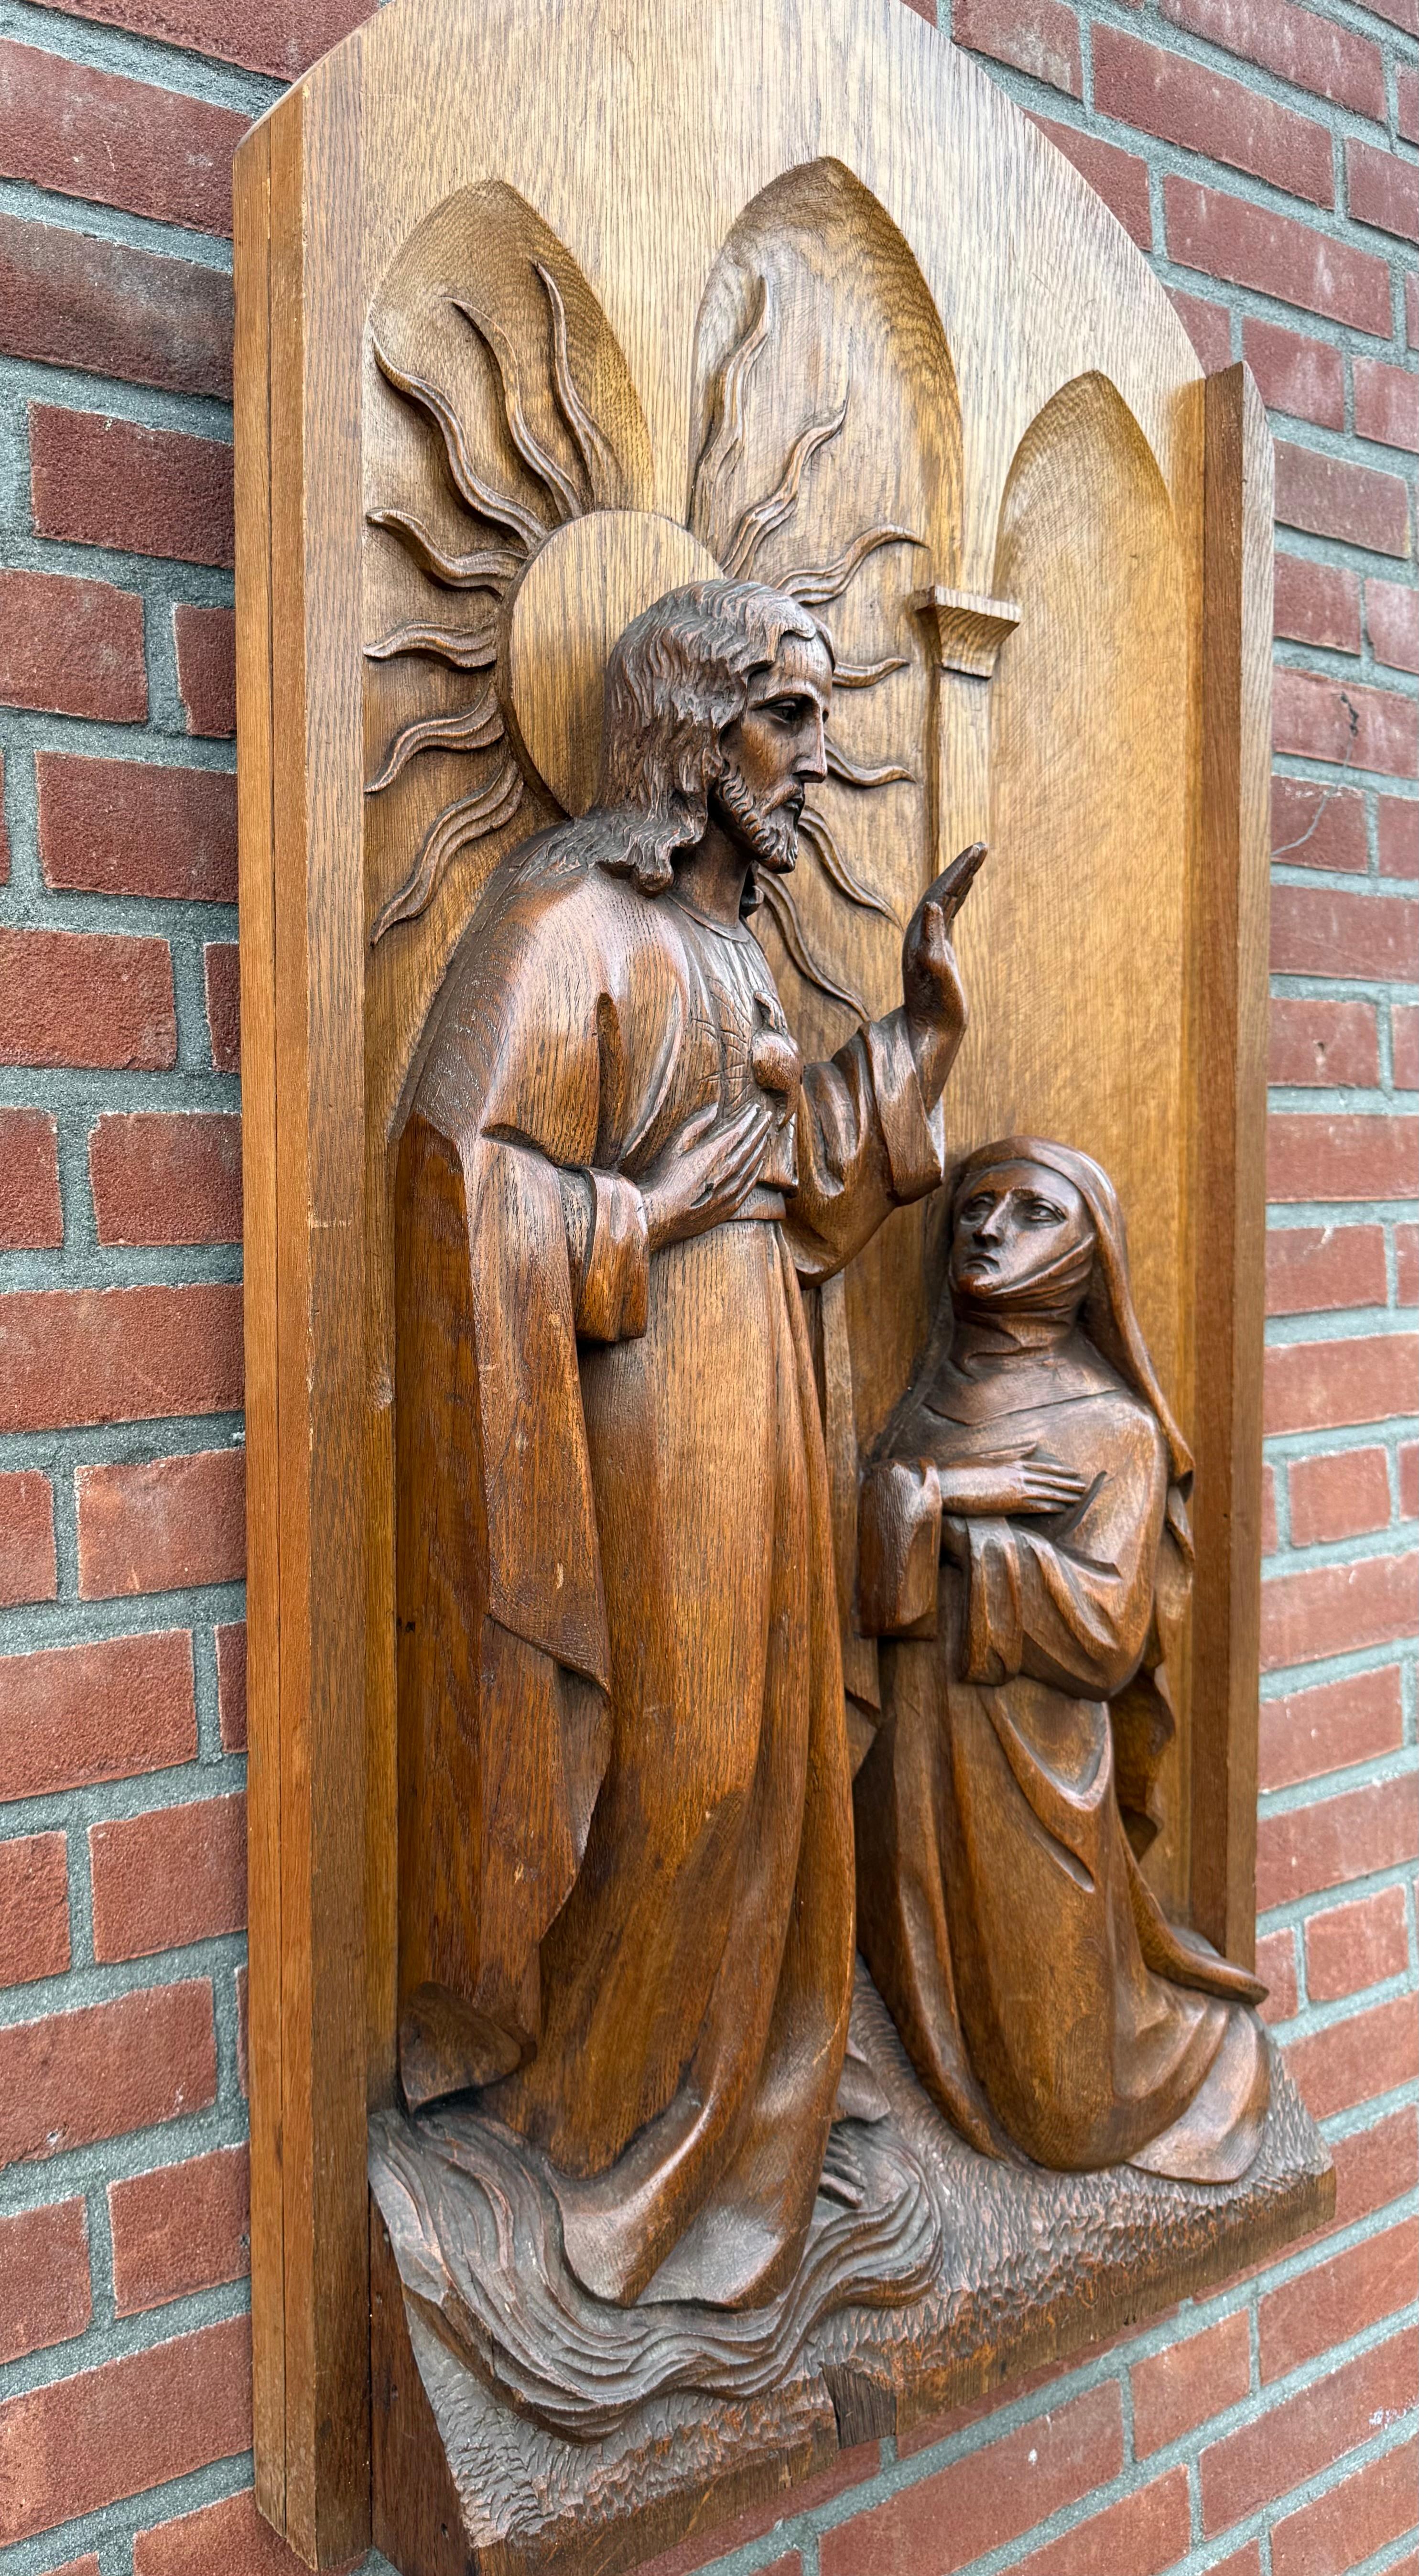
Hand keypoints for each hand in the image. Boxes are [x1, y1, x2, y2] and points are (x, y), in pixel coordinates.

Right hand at [641, 1101, 772, 1253]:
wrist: (660, 1218)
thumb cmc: (663, 1179)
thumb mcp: (674, 1146)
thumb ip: (696, 1125)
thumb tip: (714, 1108)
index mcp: (714, 1154)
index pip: (740, 1130)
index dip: (749, 1118)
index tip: (756, 1108)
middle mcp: (728, 1171)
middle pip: (751, 1145)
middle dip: (760, 1129)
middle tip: (768, 1117)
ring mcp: (731, 1190)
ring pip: (753, 1164)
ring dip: (761, 1147)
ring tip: (766, 1135)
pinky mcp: (729, 1206)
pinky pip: (750, 1184)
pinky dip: (757, 1170)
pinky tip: (760, 1163)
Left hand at [902, 843, 984, 1106]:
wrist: (925, 1039)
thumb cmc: (934, 1014)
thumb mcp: (937, 978)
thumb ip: (933, 942)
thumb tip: (934, 906)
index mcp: (922, 937)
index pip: (942, 892)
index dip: (960, 870)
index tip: (978, 850)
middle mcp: (922, 937)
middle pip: (942, 890)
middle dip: (961, 868)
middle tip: (981, 846)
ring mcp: (928, 944)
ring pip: (945, 901)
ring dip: (960, 879)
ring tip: (977, 859)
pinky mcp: (937, 953)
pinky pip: (948, 916)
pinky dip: (958, 898)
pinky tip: (964, 891)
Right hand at [935, 1459, 1090, 1518]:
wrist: (949, 1484)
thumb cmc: (964, 1470)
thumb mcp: (990, 1456)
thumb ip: (1013, 1451)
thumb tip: (1033, 1445)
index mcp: (1012, 1463)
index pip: (1043, 1468)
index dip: (1061, 1472)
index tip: (1074, 1474)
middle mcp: (1018, 1475)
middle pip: (1050, 1480)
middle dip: (1068, 1484)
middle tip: (1084, 1487)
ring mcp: (1015, 1489)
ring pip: (1047, 1493)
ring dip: (1064, 1496)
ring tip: (1078, 1498)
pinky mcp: (1010, 1504)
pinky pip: (1036, 1506)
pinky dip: (1050, 1506)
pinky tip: (1061, 1508)